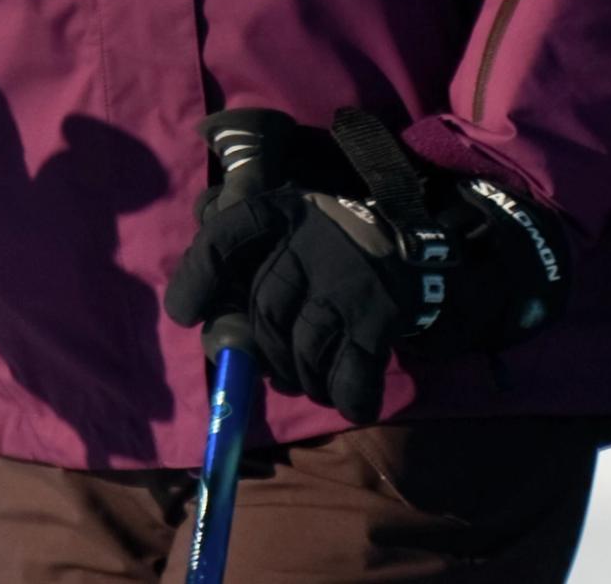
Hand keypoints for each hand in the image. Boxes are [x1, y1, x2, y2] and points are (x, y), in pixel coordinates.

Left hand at [161, 108, 572, 421]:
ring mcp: (348, 283)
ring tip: (309, 379)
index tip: (181, 313)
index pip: (225, 236)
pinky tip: (349, 397)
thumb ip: (249, 254)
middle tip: (272, 366)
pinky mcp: (380, 319)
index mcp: (285, 212)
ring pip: (302, 349)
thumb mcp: (295, 225)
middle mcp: (312, 243)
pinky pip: (351, 374)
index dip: (196, 277)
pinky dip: (346, 396)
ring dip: (301, 377)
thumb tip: (202, 322)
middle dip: (262, 351)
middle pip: (264, 313)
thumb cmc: (340, 243)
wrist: (428, 247)